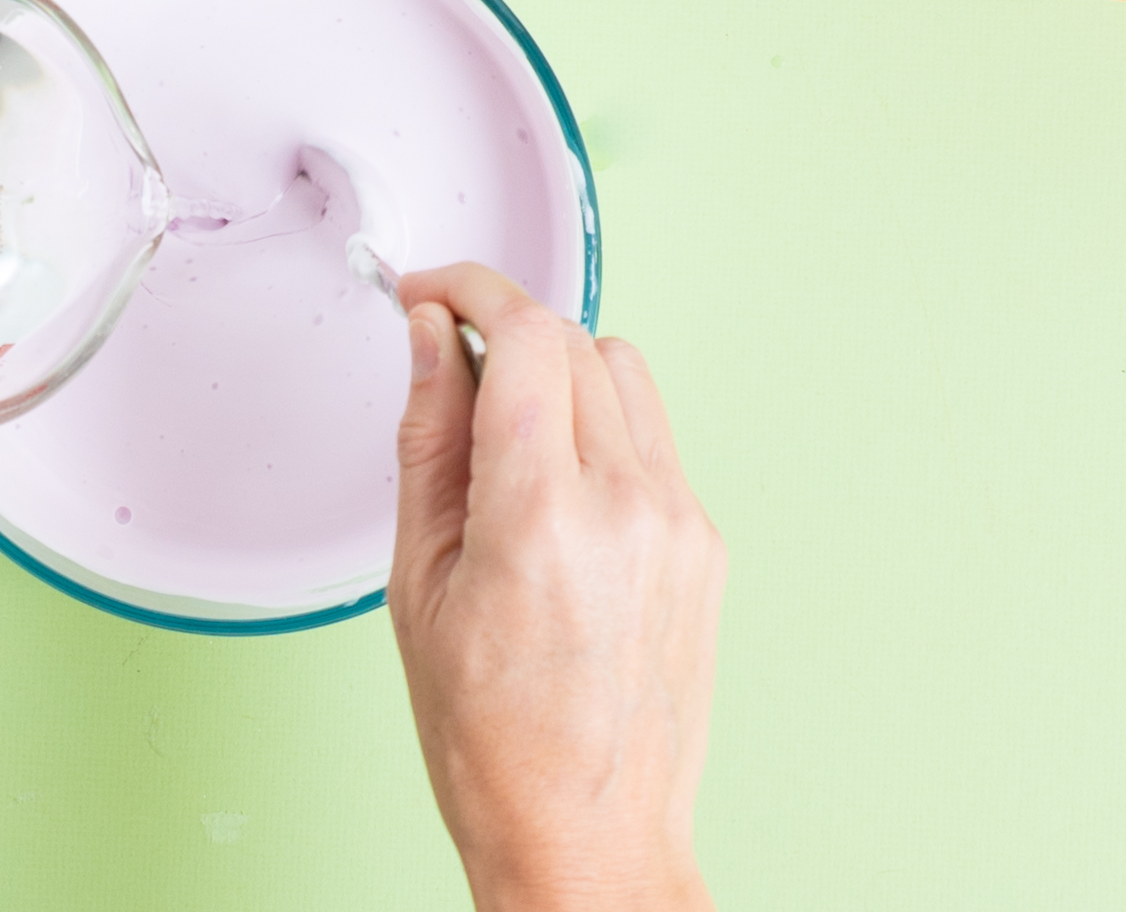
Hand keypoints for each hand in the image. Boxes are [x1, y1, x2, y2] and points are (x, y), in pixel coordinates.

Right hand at [389, 264, 724, 911]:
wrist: (589, 836)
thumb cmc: (490, 739)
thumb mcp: (418, 583)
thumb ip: (429, 440)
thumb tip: (432, 341)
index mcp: (542, 516)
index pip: (525, 333)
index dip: (468, 288)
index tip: (428, 291)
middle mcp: (629, 505)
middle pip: (572, 337)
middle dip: (502, 325)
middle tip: (449, 360)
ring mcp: (681, 522)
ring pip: (623, 370)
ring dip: (557, 368)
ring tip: (506, 431)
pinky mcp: (706, 541)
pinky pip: (653, 435)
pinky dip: (598, 425)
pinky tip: (555, 485)